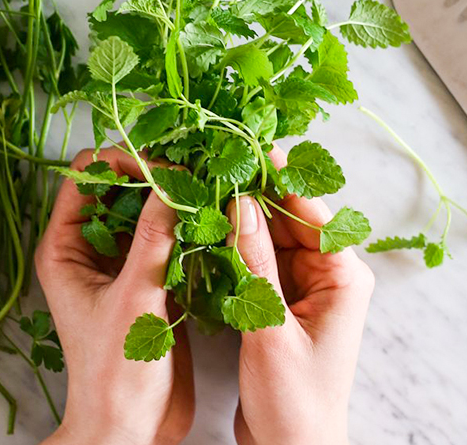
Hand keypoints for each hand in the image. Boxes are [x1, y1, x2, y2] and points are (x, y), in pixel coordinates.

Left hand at [36, 147, 193, 444]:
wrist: (130, 429)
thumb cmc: (115, 376)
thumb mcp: (134, 301)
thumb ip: (153, 240)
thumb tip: (172, 183)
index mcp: (66, 246)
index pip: (88, 174)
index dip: (124, 162)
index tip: (164, 169)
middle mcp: (89, 246)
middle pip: (118, 184)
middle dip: (153, 174)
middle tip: (193, 175)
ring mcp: (118, 260)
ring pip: (143, 207)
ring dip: (171, 198)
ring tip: (206, 191)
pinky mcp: (146, 276)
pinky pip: (163, 235)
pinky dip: (184, 225)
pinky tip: (209, 222)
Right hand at [226, 146, 374, 444]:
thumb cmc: (294, 401)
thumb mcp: (271, 327)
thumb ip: (255, 262)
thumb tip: (239, 202)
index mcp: (343, 278)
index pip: (311, 212)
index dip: (280, 178)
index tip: (251, 147)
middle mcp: (326, 275)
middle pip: (287, 219)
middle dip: (252, 193)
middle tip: (215, 164)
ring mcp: (301, 287)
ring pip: (268, 236)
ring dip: (239, 217)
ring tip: (204, 188)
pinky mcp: (278, 300)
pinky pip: (256, 258)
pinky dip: (234, 244)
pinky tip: (208, 227)